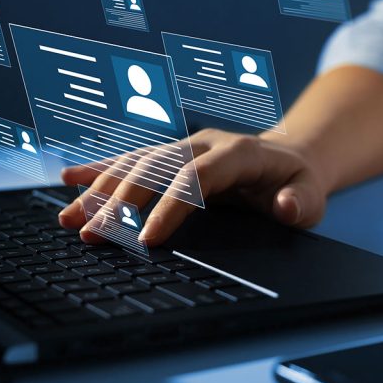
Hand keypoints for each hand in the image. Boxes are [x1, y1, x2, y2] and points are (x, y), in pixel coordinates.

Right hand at [57, 129, 327, 245]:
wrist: (291, 158)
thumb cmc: (299, 183)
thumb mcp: (312, 196)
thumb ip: (301, 202)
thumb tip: (286, 207)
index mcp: (238, 152)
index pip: (197, 178)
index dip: (170, 206)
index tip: (147, 238)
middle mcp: (205, 143)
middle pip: (156, 168)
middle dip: (122, 201)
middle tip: (92, 234)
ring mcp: (186, 146)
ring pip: (137, 163)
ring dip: (101, 190)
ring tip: (69, 218)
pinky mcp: (173, 155)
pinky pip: (132, 159)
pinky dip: (101, 169)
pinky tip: (70, 180)